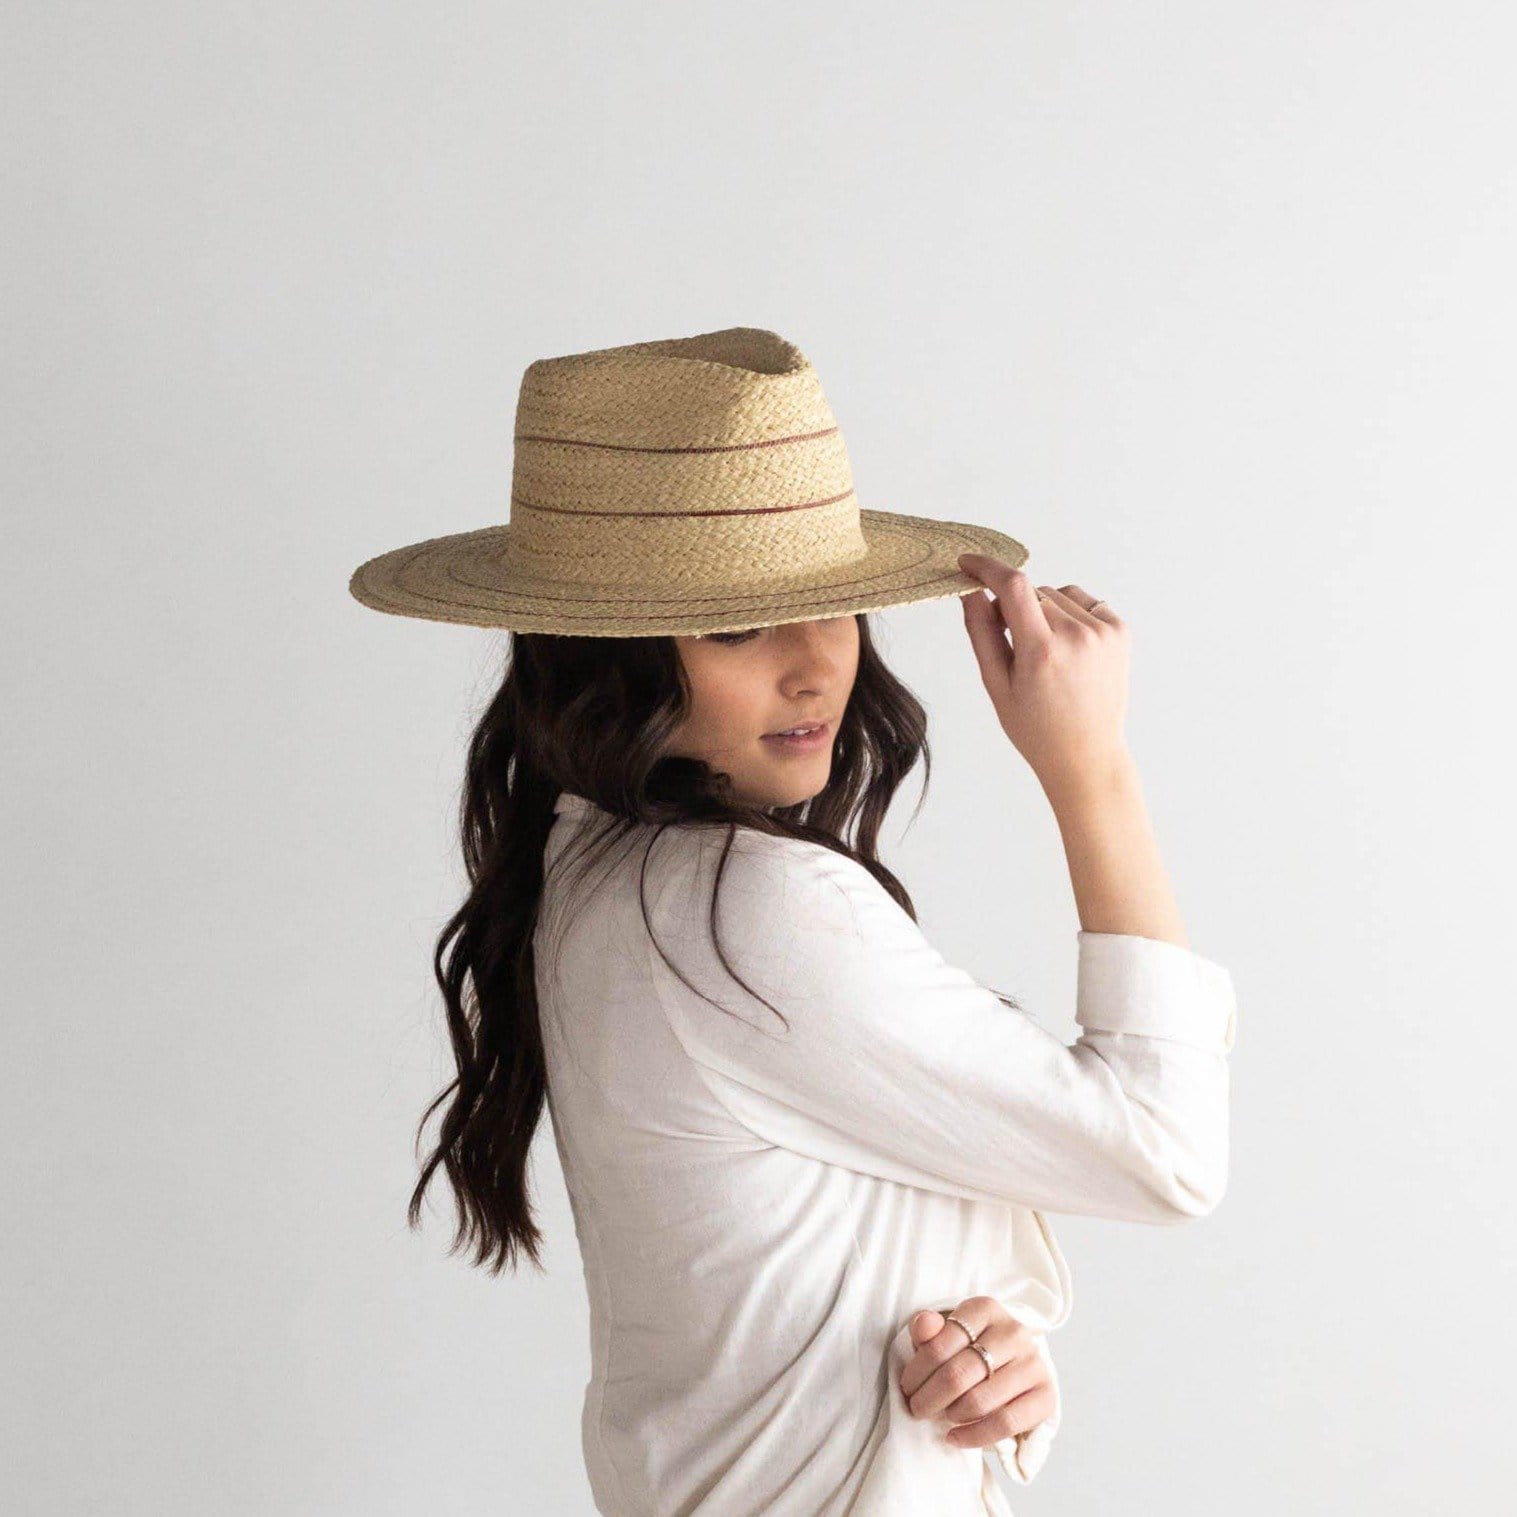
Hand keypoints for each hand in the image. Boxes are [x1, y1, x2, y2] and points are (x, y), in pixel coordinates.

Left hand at [898, 1295, 1055, 1449]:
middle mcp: (1013, 1332)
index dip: (917, 1372)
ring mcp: (1033, 1363)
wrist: (1014, 1362)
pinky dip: (975, 1436)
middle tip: (916, 1409)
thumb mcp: (947, 1333)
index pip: (940, 1344)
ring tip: (940, 1417)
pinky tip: (956, 1437)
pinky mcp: (1045, 1395)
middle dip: (929, 1398)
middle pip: (958, 1374)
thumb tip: (924, 1325)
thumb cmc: (971, 1348)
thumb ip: (929, 1330)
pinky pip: (1005, 1423)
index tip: (907, 1388)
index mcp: (985, 1309)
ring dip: (951, 1416)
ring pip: (980, 1401)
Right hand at [956, 552, 1132, 802]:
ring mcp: (1104, 632)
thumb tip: (971, 591)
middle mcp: (1077, 636)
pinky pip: (1083, 601)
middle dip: (1012, 606)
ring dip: (1042, 610)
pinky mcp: (1120, 631)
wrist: (1087, 755)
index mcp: (1042, 651)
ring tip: (1043, 650)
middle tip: (1010, 641)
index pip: (1012, 586)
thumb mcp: (997, 685)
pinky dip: (1068, 613)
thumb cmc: (1036, 728)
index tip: (969, 563)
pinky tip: (1066, 646)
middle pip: (1031, 592)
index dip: (987, 567)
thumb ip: (982, 633)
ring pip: (1056, 594)